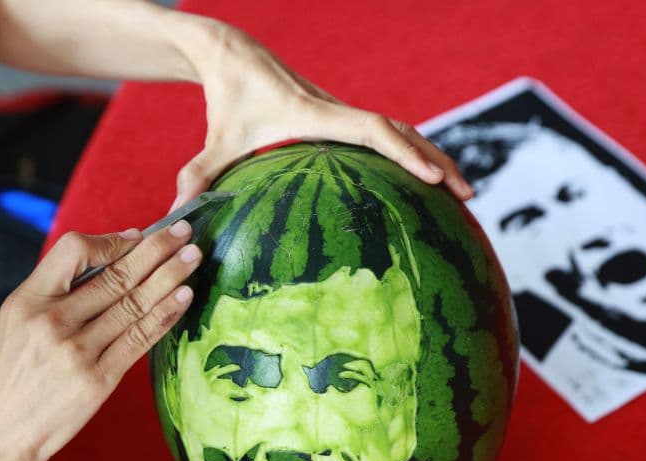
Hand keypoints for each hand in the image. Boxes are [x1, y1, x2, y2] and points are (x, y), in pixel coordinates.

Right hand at [0, 222, 201, 460]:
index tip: (138, 235)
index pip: (74, 251)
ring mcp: (77, 353)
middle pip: (115, 275)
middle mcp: (52, 323)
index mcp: (26, 302)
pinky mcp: (98, 381)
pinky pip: (139, 340)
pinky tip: (183, 298)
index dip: (111, 240)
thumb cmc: (7, 379)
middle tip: (184, 232)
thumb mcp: (12, 324)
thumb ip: (51, 292)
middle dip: (156, 250)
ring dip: (169, 278)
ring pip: (134, 304)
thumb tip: (104, 258)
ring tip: (193, 258)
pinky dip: (165, 316)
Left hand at [172, 22, 472, 207]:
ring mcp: (343, 114)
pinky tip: (425, 179)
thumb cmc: (225, 100)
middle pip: (402, 131)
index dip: (404, 151)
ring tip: (462, 191)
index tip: (431, 177)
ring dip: (431, 156)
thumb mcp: (213, 144)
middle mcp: (338, 112)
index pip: (373, 130)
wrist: (234, 56)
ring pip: (400, 131)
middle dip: (436, 161)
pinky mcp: (341, 119)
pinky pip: (387, 135)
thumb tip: (177, 218)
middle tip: (468, 195)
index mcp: (316, 116)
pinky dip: (411, 152)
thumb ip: (198, 178)